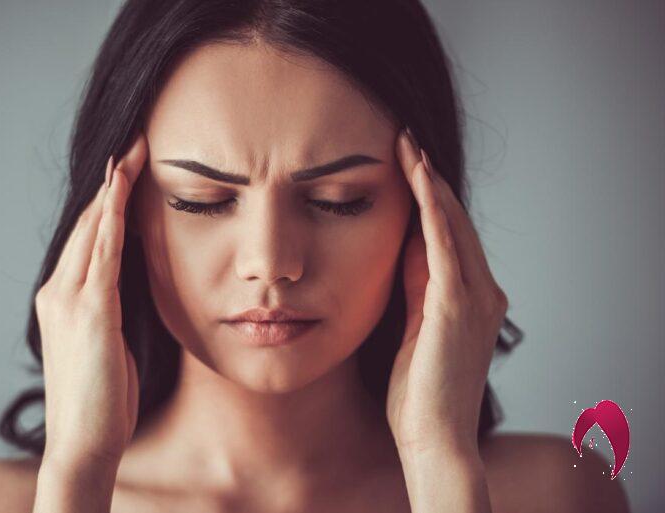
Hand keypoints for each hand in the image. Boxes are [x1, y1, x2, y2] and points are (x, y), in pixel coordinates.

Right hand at [35, 133, 148, 468]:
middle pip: (88, 222)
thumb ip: (112, 306)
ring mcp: (69, 299)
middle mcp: (58, 290)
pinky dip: (112, 218)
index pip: (88, 236)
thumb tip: (131, 281)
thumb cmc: (102, 396)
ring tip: (133, 151)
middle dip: (111, 181)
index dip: (107, 199)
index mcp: (63, 297)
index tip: (128, 167)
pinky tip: (122, 190)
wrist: (84, 440)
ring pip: (93, 229)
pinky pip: (103, 254)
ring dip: (114, 187)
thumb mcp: (107, 341)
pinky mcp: (89, 312)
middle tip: (135, 142)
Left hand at [386, 128, 507, 454]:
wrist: (434, 438)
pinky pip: (443, 243)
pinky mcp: (456, 304)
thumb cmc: (419, 395)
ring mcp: (474, 296)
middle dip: (429, 180)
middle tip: (404, 140)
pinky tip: (418, 175)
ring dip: (429, 182)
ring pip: (451, 223)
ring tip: (407, 144)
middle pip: (452, 222)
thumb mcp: (413, 331)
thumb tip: (404, 252)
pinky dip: (431, 206)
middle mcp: (481, 292)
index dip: (428, 199)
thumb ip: (415, 290)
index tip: (405, 167)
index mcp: (469, 300)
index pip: (447, 237)